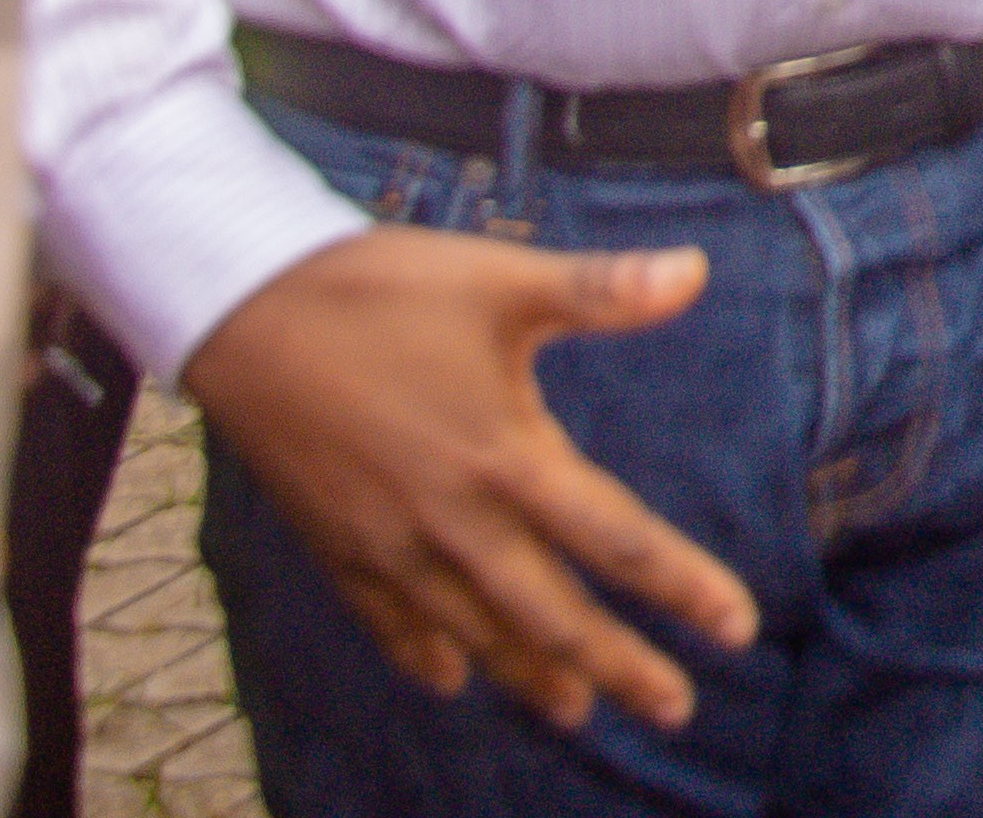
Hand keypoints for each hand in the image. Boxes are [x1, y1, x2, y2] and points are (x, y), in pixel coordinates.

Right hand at [181, 228, 757, 732]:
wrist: (245, 312)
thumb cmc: (378, 291)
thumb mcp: (501, 279)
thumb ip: (601, 290)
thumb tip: (697, 272)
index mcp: (506, 459)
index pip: (616, 540)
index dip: (683, 587)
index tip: (738, 628)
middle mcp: (454, 521)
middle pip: (552, 615)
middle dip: (618, 667)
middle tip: (675, 711)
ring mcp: (391, 544)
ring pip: (475, 632)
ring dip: (531, 674)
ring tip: (576, 710)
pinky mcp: (338, 545)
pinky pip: (389, 622)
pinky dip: (423, 654)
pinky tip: (449, 678)